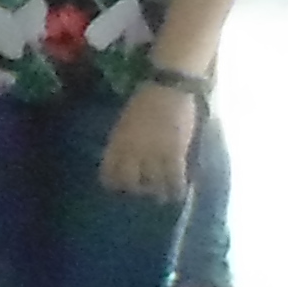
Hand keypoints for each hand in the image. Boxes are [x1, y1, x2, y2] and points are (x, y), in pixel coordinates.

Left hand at [101, 79, 202, 199]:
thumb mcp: (125, 121)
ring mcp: (153, 154)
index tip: (119, 189)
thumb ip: (122, 141)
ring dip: (157, 193)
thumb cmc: (145, 100)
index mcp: (116, 142)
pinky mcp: (174, 153)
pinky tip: (178, 194)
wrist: (167, 89)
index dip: (113, 183)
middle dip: (136, 190)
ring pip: (152, 184)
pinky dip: (176, 189)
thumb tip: (122, 158)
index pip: (109, 172)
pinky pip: (174, 178)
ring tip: (161, 198)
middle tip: (143, 192)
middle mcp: (131, 152)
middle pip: (130, 182)